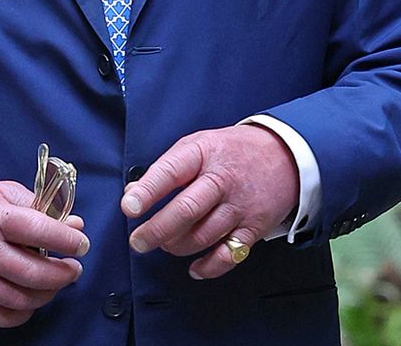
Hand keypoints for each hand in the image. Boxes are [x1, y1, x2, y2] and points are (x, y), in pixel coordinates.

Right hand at [0, 181, 87, 327]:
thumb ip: (37, 206)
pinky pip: (3, 317)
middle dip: (62, 273)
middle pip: (34, 273)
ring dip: (47, 294)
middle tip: (73, 267)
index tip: (81, 242)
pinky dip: (23, 313)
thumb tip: (73, 224)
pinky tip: (30, 300)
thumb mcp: (0, 192)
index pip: (38, 230)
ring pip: (22, 299)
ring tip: (54, 282)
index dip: (66, 239)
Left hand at [122, 124, 298, 279]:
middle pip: (186, 210)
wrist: (284, 155)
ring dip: (177, 246)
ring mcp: (240, 206)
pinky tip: (194, 267)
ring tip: (163, 244)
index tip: (129, 207)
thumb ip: (166, 168)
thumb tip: (134, 192)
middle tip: (138, 241)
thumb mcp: (196, 145)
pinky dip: (209, 266)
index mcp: (202, 153)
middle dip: (157, 229)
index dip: (147, 191)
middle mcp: (221, 180)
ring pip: (203, 235)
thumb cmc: (230, 151)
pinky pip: (229, 255)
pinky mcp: (255, 228)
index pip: (170, 172)